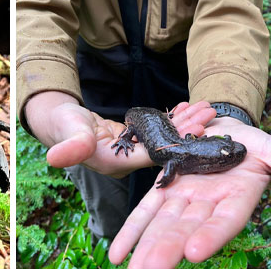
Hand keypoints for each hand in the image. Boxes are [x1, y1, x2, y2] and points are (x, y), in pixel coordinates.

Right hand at [24, 92, 216, 176]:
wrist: (57, 121)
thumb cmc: (62, 126)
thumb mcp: (69, 133)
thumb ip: (72, 145)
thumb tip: (58, 158)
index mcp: (119, 163)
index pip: (155, 154)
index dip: (178, 142)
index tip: (199, 129)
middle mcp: (131, 160)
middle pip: (167, 145)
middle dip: (190, 129)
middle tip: (212, 113)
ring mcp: (133, 150)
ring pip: (166, 136)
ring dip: (185, 122)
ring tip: (207, 107)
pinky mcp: (133, 139)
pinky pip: (157, 128)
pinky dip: (172, 118)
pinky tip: (187, 107)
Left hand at [108, 117, 270, 266]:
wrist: (223, 127)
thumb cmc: (252, 145)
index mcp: (235, 200)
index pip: (223, 222)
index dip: (210, 236)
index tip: (195, 252)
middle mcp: (207, 206)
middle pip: (185, 231)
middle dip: (166, 253)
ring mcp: (184, 199)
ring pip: (162, 227)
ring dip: (145, 249)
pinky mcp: (165, 189)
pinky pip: (145, 212)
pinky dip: (131, 231)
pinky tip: (116, 254)